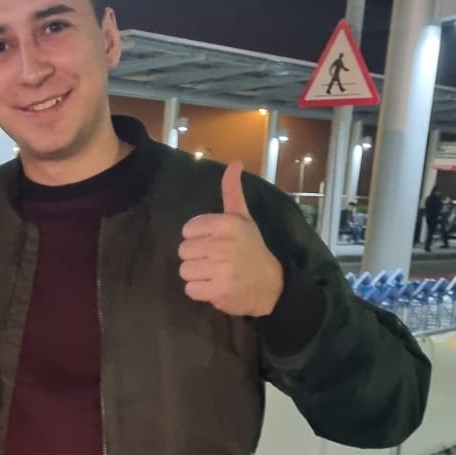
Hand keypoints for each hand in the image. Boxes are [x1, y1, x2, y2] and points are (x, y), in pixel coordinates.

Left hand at [179, 162, 283, 316]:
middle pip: (183, 250)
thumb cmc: (252, 249)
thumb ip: (232, 192)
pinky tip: (214, 286)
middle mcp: (224, 244)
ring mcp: (221, 269)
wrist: (271, 285)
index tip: (213, 243)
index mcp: (228, 224)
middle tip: (214, 260)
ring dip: (197, 275)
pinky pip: (190, 289)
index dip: (197, 238)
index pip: (188, 229)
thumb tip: (235, 163)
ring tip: (214, 273)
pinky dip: (200, 291)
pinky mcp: (218, 291)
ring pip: (185, 270)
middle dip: (196, 257)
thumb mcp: (244, 218)